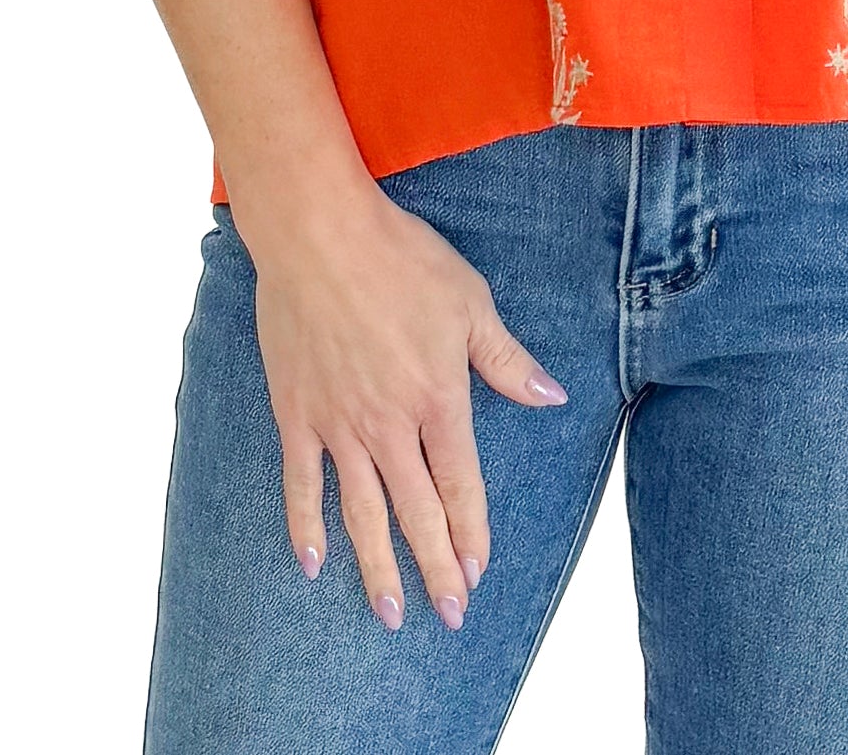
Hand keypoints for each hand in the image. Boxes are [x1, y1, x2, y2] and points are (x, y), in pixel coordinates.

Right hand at [240, 171, 570, 631]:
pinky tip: (312, 564)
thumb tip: (551, 399)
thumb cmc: (400, 257)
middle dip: (435, 568)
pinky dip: (304, 525)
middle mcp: (388, 424)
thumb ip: (507, 360)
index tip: (478, 573)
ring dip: (377, 566)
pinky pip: (301, 482)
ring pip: (362, 511)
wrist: (319, 233)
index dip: (471, 531)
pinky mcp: (296, 413)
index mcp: (437, 397)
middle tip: (448, 616)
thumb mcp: (470, 301)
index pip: (459, 483)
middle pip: (415, 511)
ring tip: (390, 613)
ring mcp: (338, 424)